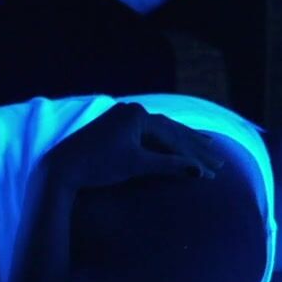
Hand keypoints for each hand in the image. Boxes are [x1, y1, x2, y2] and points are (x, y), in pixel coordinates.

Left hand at [42, 102, 224, 190]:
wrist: (62, 168)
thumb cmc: (98, 167)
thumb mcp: (136, 166)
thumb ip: (168, 166)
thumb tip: (198, 171)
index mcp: (137, 114)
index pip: (175, 136)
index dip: (196, 155)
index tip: (215, 170)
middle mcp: (131, 110)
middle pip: (171, 130)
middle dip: (195, 146)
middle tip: (219, 159)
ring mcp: (122, 117)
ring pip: (160, 131)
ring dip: (182, 142)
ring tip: (204, 147)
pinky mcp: (115, 127)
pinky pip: (147, 133)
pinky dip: (164, 142)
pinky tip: (175, 144)